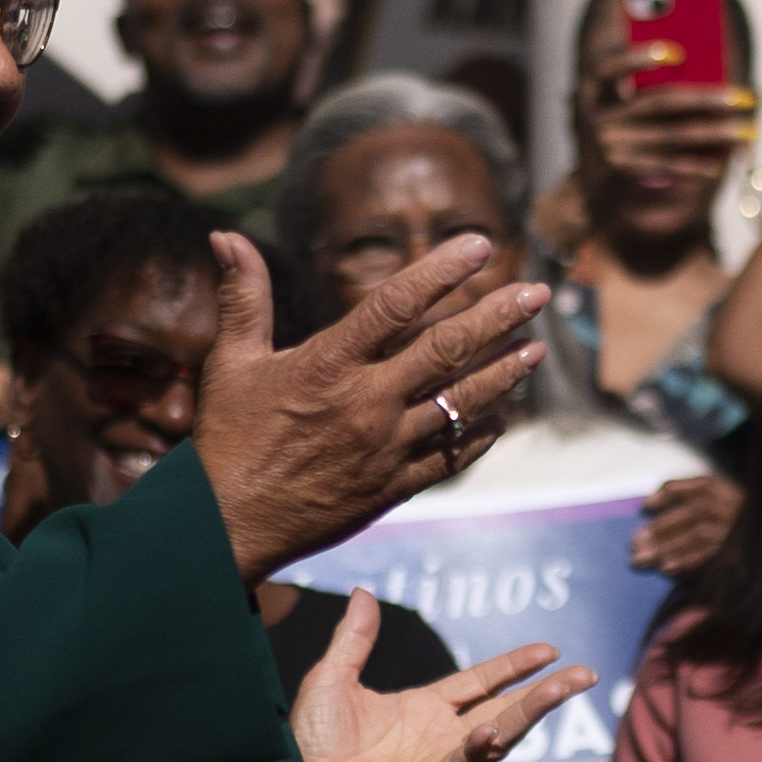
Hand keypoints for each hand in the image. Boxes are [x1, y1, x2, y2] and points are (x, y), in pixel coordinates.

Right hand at [193, 230, 549, 578]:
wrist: (230, 526)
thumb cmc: (227, 438)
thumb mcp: (231, 361)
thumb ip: (243, 296)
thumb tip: (224, 235)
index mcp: (328, 364)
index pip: (397, 304)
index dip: (442, 270)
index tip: (480, 245)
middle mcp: (366, 402)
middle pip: (448, 349)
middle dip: (499, 316)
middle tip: (538, 293)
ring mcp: (385, 447)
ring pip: (461, 403)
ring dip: (504, 373)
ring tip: (536, 349)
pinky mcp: (392, 486)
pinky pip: (450, 456)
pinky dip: (479, 435)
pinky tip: (502, 417)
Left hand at [290, 587, 594, 761]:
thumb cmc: (307, 741)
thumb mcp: (332, 677)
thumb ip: (354, 639)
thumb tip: (364, 593)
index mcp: (421, 709)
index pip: (480, 683)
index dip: (513, 666)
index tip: (549, 650)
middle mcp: (437, 735)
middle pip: (504, 708)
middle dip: (546, 692)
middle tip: (586, 674)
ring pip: (496, 734)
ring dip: (531, 712)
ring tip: (566, 689)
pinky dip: (476, 749)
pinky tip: (494, 730)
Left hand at [630, 473, 740, 576]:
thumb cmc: (742, 530)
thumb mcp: (724, 506)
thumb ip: (696, 499)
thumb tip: (655, 498)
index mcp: (732, 493)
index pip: (699, 486)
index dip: (670, 493)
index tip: (645, 506)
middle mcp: (737, 507)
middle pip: (693, 512)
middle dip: (661, 527)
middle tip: (634, 543)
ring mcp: (740, 531)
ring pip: (698, 533)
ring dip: (667, 546)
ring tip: (642, 559)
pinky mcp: (741, 554)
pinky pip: (711, 556)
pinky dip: (687, 561)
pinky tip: (667, 569)